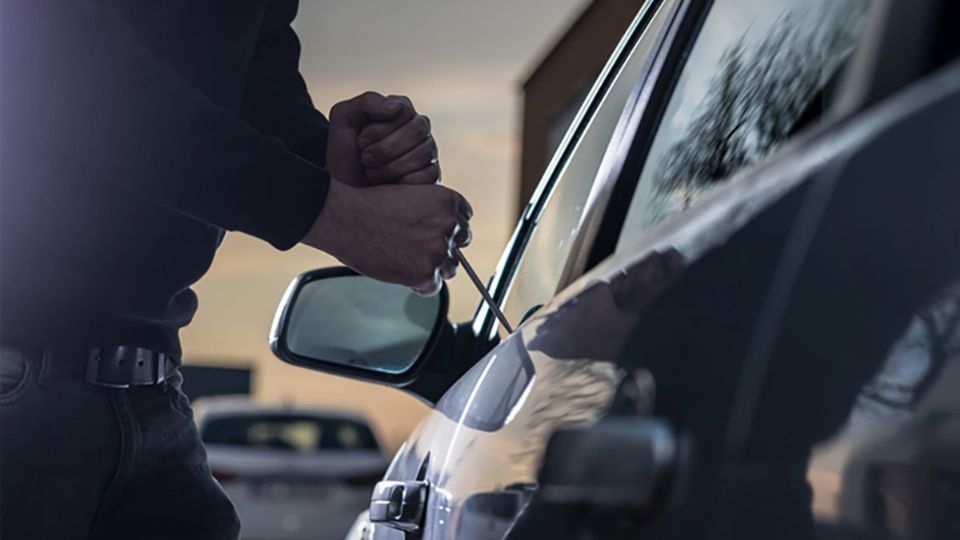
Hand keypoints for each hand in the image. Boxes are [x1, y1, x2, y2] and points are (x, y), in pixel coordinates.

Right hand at [302, 180, 471, 294]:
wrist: (345, 219)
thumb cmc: (368, 206)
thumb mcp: (409, 195)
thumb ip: (431, 213)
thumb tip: (442, 234)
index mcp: (447, 202)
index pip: (463, 221)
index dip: (448, 230)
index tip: (435, 235)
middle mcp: (448, 225)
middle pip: (459, 246)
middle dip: (443, 249)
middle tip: (419, 251)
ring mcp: (438, 251)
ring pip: (449, 268)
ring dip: (432, 269)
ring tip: (406, 262)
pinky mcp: (425, 273)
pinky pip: (433, 287)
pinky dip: (420, 285)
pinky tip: (402, 273)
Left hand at [327, 92, 438, 186]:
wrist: (346, 190)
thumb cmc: (345, 153)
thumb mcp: (344, 119)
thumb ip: (367, 102)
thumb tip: (396, 108)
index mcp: (401, 110)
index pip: (403, 112)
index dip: (378, 130)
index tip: (360, 142)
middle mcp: (419, 128)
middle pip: (416, 131)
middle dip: (384, 150)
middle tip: (365, 159)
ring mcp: (428, 152)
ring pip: (423, 154)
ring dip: (390, 168)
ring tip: (372, 172)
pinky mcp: (432, 175)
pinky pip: (428, 176)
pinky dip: (402, 182)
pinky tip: (388, 185)